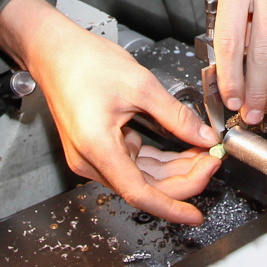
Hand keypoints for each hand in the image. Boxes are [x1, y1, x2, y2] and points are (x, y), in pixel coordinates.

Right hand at [0, 0, 219, 224]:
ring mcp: (92, 156)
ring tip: (204, 154)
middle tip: (212, 161)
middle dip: (183, 178)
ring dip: (173, 169)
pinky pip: (133, 162)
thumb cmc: (84, 62)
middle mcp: (91, 160)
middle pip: (145, 186)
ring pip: (141, 175)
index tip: (194, 215)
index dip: (171, 207)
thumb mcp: (141, 85)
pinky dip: (159, 159)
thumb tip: (203, 137)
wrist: (54, 51)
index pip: (140, 193)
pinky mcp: (97, 148)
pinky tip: (183, 149)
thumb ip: (176, 116)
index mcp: (97, 147)